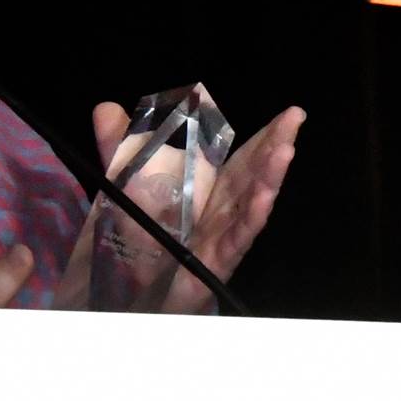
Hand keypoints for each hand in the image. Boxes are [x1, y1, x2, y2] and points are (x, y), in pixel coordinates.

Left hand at [91, 101, 304, 313]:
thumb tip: (106, 108)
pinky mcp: (215, 261)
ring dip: (270, 177)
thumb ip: (119, 148)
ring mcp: (222, 235)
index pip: (242, 157)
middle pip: (254, 174)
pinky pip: (236, 238)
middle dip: (276, 147)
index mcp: (210, 189)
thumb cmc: (140, 237)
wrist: (130, 292)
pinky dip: (252, 218)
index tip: (290, 113)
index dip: (265, 136)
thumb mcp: (126, 184)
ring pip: (251, 203)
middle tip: (294, 121)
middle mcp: (223, 210)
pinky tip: (264, 198)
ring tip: (285, 152)